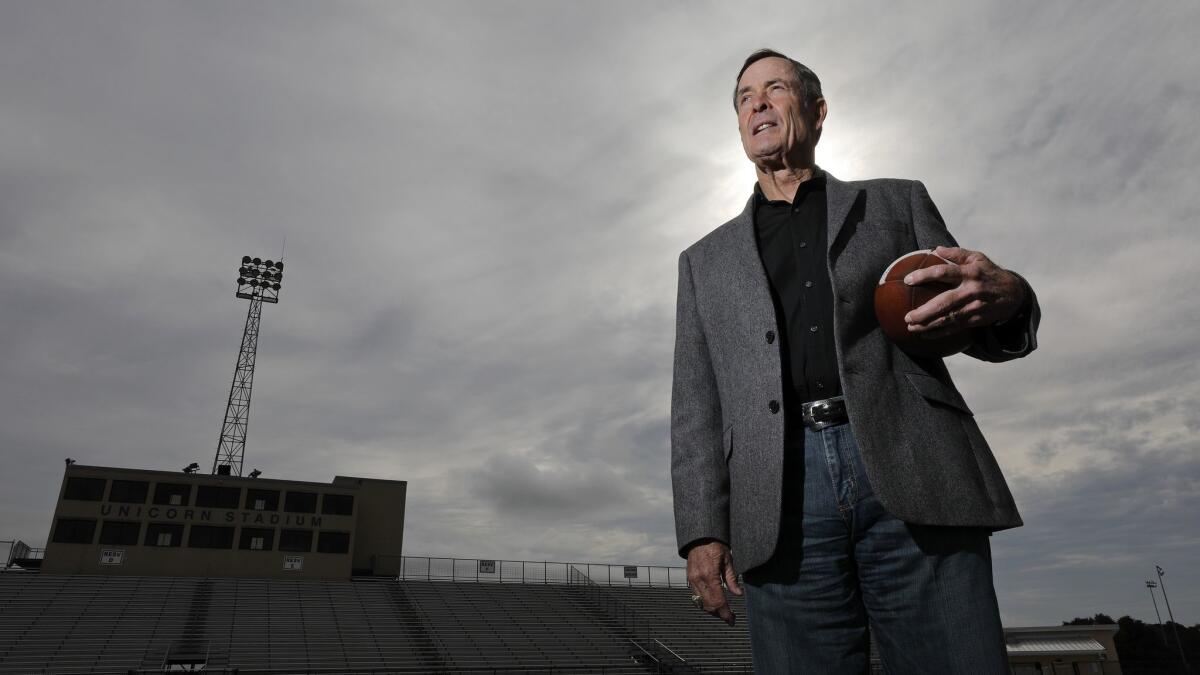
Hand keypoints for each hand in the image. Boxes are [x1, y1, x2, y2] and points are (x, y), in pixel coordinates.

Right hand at [686, 540, 742, 624]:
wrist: (700, 537)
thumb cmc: (715, 546)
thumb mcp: (727, 560)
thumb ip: (732, 579)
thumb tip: (738, 594)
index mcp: (710, 575)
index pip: (718, 601)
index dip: (726, 613)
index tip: (732, 620)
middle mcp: (699, 579)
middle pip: (709, 606)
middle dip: (720, 614)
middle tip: (730, 617)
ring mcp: (692, 580)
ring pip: (701, 603)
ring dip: (712, 610)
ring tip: (723, 611)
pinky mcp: (690, 579)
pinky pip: (696, 597)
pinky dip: (705, 603)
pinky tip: (713, 603)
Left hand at [903, 246, 1026, 337]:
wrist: (1014, 294)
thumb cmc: (989, 273)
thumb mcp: (978, 258)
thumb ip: (957, 254)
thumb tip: (935, 249)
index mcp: (969, 272)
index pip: (944, 272)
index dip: (925, 275)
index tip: (908, 280)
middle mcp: (971, 290)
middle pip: (944, 302)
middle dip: (924, 311)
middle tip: (907, 316)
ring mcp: (974, 307)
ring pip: (948, 318)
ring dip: (928, 325)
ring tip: (910, 327)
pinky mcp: (976, 319)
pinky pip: (955, 327)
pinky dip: (939, 333)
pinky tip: (925, 335)